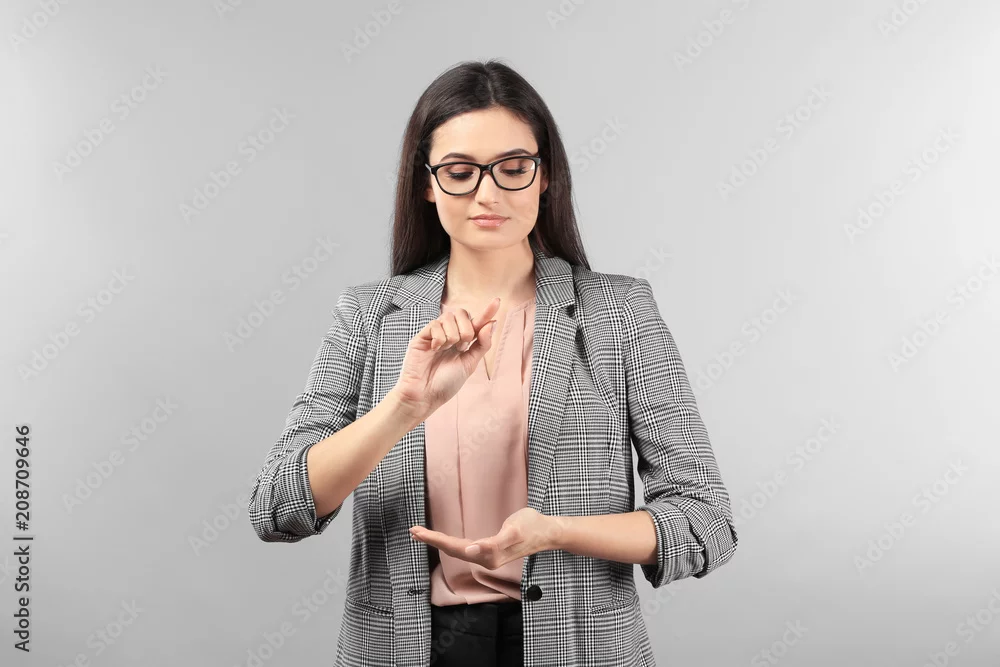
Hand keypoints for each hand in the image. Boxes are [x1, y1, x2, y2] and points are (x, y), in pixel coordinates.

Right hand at [390, 297, 500, 419]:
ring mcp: (435, 334)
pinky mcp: (422, 336)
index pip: (476, 322)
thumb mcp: (470, 364)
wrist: (425, 396)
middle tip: (461, 347)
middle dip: (467, 329)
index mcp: (463, 342)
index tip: (497, 301)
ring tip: (446, 350)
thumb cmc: (446, 383)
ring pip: (449, 317)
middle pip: (462, 313)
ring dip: (453, 335)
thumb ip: (482, 344)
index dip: (487, 311)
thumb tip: (492, 322)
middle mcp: (449, 334)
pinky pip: (435, 324)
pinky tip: (435, 349)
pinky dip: (440, 337)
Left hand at [409, 507, 558, 570]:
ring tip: (421, 534)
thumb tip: (473, 550)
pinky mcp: (488, 551)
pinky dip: (449, 542)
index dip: (435, 539)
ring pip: (455, 550)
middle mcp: (484, 559)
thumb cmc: (532, 527)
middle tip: (412, 530)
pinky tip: (444, 540)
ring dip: (437, 542)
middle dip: (431, 541)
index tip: (418, 531)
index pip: (454, 547)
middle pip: (451, 550)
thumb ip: (495, 543)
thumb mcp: (515, 531)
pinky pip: (463, 547)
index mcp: (488, 555)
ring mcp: (486, 556)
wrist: (547, 532)